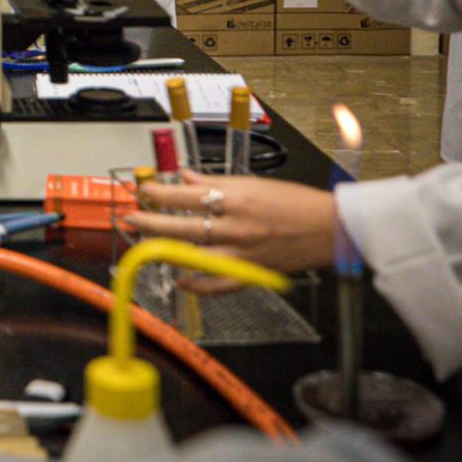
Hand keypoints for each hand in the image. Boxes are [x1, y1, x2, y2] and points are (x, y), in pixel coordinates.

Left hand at [123, 170, 336, 290]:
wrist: (332, 229)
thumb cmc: (297, 203)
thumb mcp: (254, 183)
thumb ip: (216, 182)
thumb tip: (185, 176)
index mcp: (237, 199)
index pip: (185, 195)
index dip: (158, 193)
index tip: (142, 190)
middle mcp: (236, 227)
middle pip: (181, 225)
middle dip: (149, 221)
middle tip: (129, 216)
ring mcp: (242, 253)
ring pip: (193, 255)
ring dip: (164, 249)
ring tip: (144, 244)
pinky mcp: (251, 274)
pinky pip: (216, 285)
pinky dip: (196, 286)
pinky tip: (179, 280)